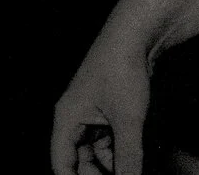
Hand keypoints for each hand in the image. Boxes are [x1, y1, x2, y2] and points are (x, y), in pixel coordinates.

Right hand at [52, 37, 152, 174]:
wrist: (136, 37)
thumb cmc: (122, 70)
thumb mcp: (128, 121)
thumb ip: (128, 158)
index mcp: (67, 119)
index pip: (61, 164)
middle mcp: (75, 119)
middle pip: (80, 162)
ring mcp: (92, 115)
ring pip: (98, 154)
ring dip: (113, 166)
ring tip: (132, 170)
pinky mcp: (109, 111)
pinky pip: (111, 142)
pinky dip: (123, 154)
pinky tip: (137, 160)